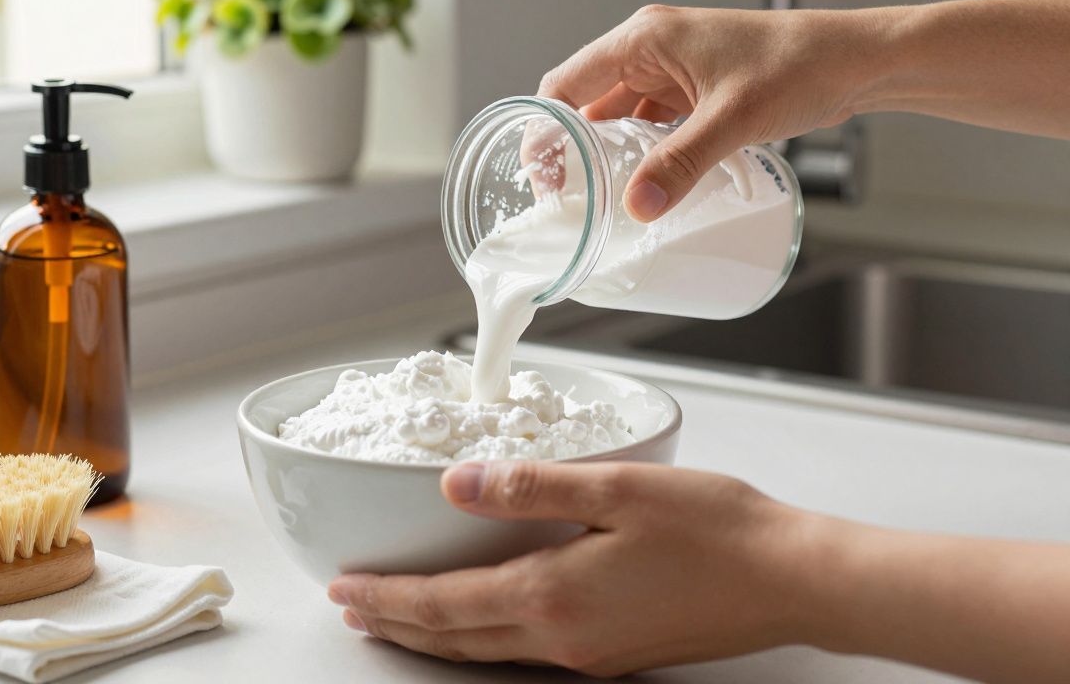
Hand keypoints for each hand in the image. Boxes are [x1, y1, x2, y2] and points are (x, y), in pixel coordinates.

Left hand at [327, 461, 815, 675]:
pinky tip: (482, 624)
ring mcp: (590, 652)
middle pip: (455, 638)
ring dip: (435, 635)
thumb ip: (530, 487)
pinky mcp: (615, 653)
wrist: (792, 582)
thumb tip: (456, 483)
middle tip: (352, 610)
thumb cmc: (718, 531)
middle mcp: (563, 637)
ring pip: (487, 651)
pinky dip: (481, 639)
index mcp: (553, 595)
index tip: (344, 587)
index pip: (443, 604)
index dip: (388, 596)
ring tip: (397, 621)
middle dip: (397, 623)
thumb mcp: (618, 489)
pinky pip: (524, 652)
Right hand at [539, 5, 876, 220]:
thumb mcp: (733, 119)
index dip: (544, 132)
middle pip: (584, 104)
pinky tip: (642, 187)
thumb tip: (637, 205)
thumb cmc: (801, 64)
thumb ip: (681, 163)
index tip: (542, 178)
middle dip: (572, 152)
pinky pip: (647, 127)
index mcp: (644, 39)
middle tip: (568, 200)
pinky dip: (639, 156)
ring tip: (599, 202)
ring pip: (615, 119)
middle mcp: (650, 51)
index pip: (564, 84)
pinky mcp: (691, 93)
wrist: (856, 62)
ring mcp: (670, 73)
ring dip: (606, 157)